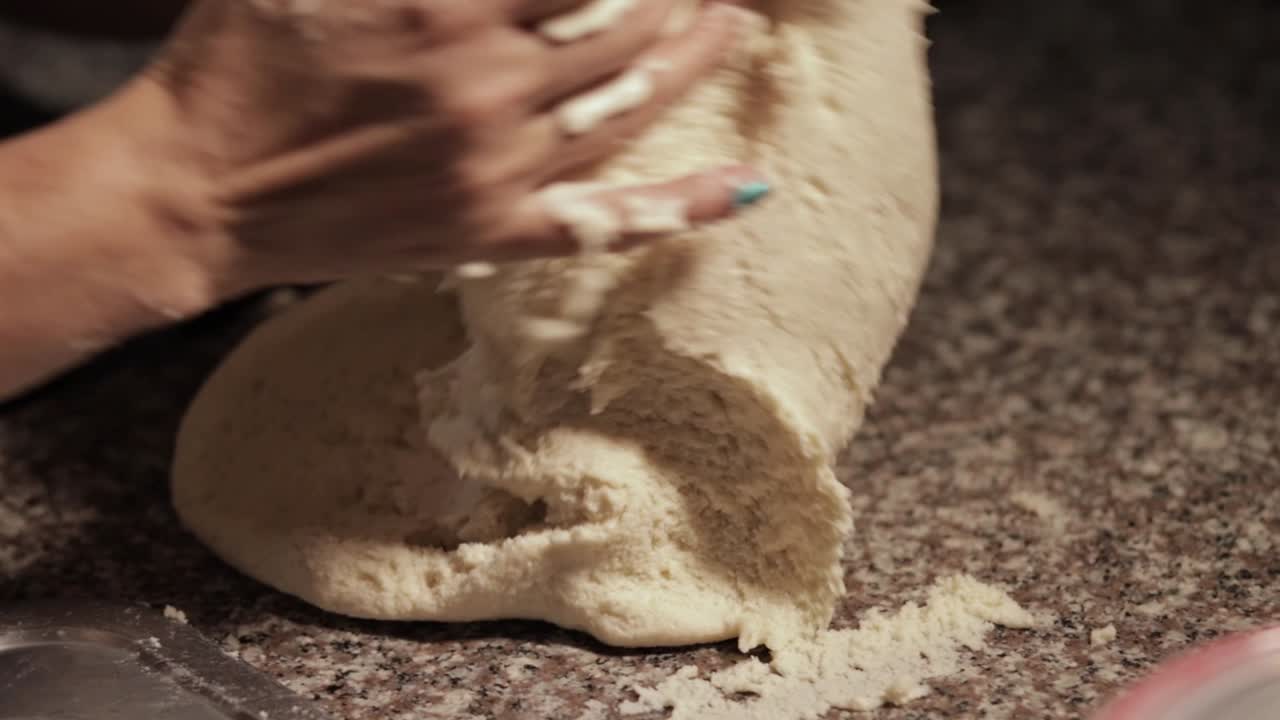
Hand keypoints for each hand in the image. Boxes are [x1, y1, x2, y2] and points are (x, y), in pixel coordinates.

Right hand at [134, 0, 766, 294]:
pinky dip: (682, 205)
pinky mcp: (492, 233)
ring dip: (695, 59)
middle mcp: (489, 88)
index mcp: (447, 7)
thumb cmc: (241, 58)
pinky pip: (606, 223)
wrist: (200, 187)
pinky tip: (743, 185)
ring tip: (730, 24)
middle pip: (629, 26)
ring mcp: (499, 170)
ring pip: (634, 106)